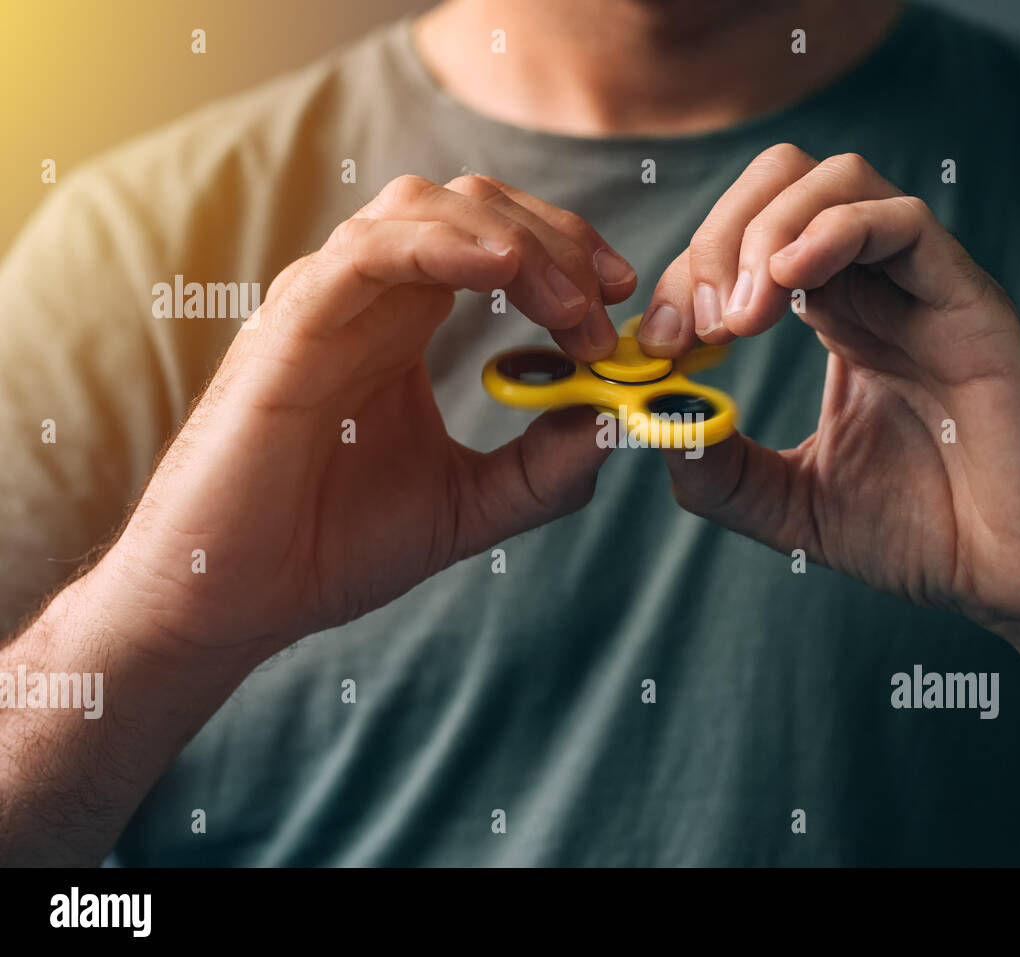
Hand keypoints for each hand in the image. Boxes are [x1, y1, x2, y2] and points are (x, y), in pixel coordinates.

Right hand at [102, 173, 635, 657]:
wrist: (232, 601)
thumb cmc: (331, 546)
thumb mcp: (467, 507)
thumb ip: (542, 470)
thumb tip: (614, 422)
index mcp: (404, 325)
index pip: (495, 242)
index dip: (566, 253)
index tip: (621, 300)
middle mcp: (367, 300)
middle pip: (472, 208)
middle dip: (557, 239)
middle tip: (610, 299)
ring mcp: (325, 306)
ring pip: (422, 209)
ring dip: (514, 239)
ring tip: (573, 301)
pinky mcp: (291, 330)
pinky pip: (366, 255)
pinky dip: (440, 245)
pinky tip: (504, 266)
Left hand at [644, 144, 1019, 645]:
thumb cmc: (929, 535)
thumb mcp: (794, 507)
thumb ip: (721, 472)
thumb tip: (652, 425)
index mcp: (839, 320)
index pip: (748, 243)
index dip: (687, 276)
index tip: (659, 345)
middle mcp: (879, 289)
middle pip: (784, 185)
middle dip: (717, 236)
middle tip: (697, 324)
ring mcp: (925, 288)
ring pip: (839, 181)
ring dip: (764, 231)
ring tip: (740, 316)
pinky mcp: (970, 303)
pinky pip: (902, 221)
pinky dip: (832, 233)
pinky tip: (787, 285)